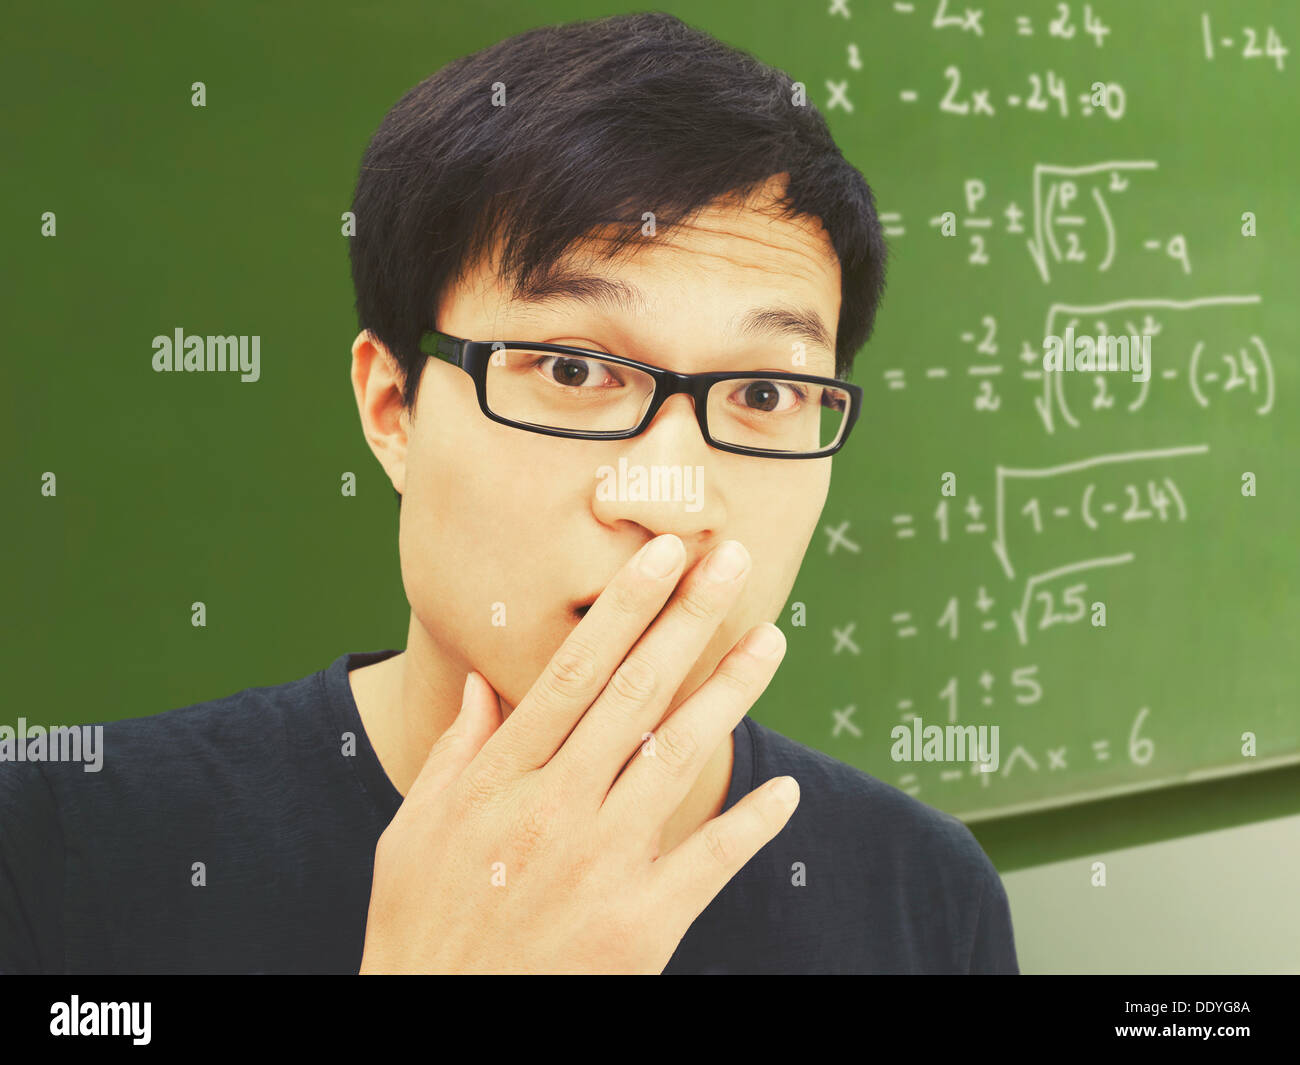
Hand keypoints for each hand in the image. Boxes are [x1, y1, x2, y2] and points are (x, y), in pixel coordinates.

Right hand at [358, 534, 798, 973]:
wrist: (437, 1025)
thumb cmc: (422, 925)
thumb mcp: (414, 831)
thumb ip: (458, 753)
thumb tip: (483, 685)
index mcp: (500, 778)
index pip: (575, 670)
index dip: (626, 607)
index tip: (664, 555)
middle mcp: (555, 807)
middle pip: (636, 694)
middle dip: (689, 619)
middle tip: (733, 561)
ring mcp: (601, 864)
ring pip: (677, 757)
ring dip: (731, 694)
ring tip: (770, 641)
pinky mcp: (638, 925)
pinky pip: (707, 860)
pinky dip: (750, 824)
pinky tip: (786, 790)